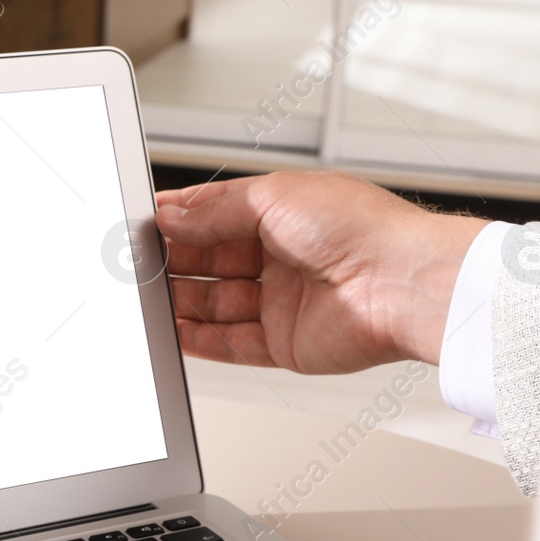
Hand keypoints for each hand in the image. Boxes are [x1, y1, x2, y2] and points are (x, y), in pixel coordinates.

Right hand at [155, 170, 486, 371]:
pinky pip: (230, 344)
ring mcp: (282, 303)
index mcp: (284, 214)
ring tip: (145, 297)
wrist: (404, 284)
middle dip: (173, 262)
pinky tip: (173, 330)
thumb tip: (173, 215)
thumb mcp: (275, 197)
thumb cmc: (363, 229)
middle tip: (135, 263)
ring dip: (180, 301)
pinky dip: (198, 339)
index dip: (180, 222)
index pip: (216, 217)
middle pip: (211, 263)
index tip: (144, 225)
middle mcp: (283, 258)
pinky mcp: (285, 343)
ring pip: (215, 305)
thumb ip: (216, 210)